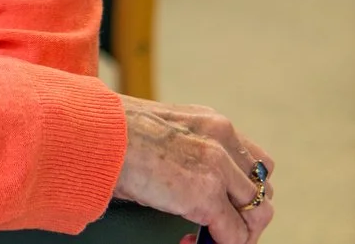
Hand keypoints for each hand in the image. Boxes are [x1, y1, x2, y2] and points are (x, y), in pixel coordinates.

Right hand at [113, 95, 273, 243]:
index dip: (242, 186)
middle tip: (226, 226)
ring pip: (256, 211)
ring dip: (240, 230)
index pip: (251, 160)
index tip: (229, 202)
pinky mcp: (206, 197)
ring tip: (218, 239)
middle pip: (261, 187)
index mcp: (209, 122)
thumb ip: (181, 147)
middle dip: (245, 210)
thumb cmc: (108, 130)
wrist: (93, 134)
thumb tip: (180, 181)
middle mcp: (221, 140)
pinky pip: (234, 234)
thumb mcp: (157, 128)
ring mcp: (217, 169)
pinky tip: (201, 243)